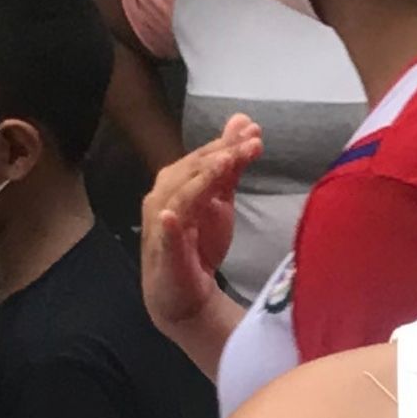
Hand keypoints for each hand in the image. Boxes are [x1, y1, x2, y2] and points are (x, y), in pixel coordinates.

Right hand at [139, 116, 262, 335]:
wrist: (185, 293)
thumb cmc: (200, 242)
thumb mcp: (221, 201)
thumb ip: (231, 165)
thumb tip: (244, 124)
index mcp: (178, 183)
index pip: (203, 158)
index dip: (227, 143)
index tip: (254, 130)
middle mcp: (165, 198)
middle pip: (192, 171)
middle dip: (221, 154)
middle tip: (250, 141)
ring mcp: (162, 225)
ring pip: (180, 197)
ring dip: (201, 179)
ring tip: (224, 163)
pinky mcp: (164, 253)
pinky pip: (164, 237)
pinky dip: (167, 226)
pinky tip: (172, 216)